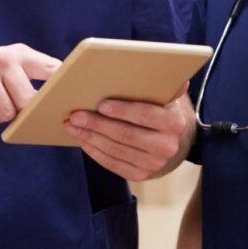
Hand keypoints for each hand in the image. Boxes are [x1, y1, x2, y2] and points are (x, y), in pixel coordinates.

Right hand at [0, 44, 60, 127]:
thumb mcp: (9, 66)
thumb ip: (35, 76)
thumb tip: (62, 100)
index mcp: (20, 54)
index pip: (53, 70)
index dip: (64, 87)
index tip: (71, 100)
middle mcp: (3, 59)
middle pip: (28, 101)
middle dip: (19, 110)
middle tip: (5, 101)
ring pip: (6, 114)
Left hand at [64, 85, 193, 180]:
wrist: (170, 141)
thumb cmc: (161, 110)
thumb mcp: (166, 96)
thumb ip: (167, 86)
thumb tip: (174, 73)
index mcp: (174, 122)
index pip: (146, 115)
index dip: (122, 110)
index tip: (101, 104)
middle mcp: (166, 146)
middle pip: (126, 134)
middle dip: (98, 124)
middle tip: (76, 115)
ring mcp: (154, 164)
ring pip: (116, 150)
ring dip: (91, 137)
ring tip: (73, 126)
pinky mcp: (140, 175)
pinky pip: (113, 164)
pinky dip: (95, 152)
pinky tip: (83, 140)